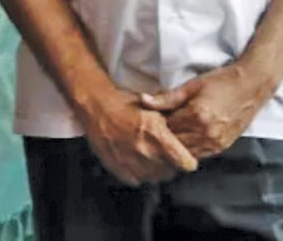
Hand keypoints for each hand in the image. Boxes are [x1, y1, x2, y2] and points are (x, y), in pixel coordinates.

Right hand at [78, 85, 197, 186]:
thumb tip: (187, 136)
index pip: (185, 162)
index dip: (187, 159)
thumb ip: (171, 123)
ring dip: (158, 168)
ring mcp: (130, 162)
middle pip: (172, 171)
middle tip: (166, 151)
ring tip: (151, 154)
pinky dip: (141, 172)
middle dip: (172, 162)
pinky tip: (138, 158)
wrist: (95, 106)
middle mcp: (144, 150)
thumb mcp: (152, 106)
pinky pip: (139, 180)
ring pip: (156, 177)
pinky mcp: (119, 169)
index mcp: (155, 132)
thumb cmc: (122, 102)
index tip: (186, 156)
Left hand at [141, 63, 271, 160]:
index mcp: (196, 116)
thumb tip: (144, 100)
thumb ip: (167, 97)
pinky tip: (184, 138)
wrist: (251, 86)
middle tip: (156, 129)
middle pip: (175, 144)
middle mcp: (206, 134)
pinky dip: (190, 149)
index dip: (156, 124)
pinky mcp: (222, 147)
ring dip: (176, 146)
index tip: (150, 118)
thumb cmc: (221, 81)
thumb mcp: (192, 85)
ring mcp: (215, 143)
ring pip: (186, 153)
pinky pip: (200, 155)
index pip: (166, 128)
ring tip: (169, 134)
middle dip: (164, 137)